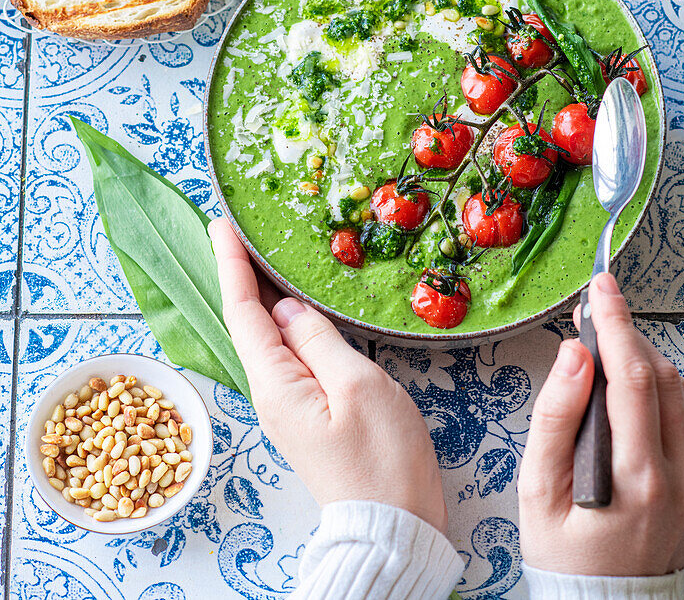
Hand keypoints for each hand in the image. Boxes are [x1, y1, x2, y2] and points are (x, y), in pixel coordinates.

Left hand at [209, 218, 447, 532]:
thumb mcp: (357, 386)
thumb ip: (318, 340)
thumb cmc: (383, 460)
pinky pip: (287, 354)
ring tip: (260, 256)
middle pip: (248, 322)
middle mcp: (272, 393)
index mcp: (276, 384)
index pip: (243, 311)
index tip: (220, 225)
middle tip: (236, 230)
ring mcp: (289, 405)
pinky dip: (285, 321)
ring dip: (261, 295)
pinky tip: (295, 307)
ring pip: (268, 337)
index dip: (232, 265)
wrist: (395, 526)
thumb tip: (288, 307)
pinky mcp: (309, 412)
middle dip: (241, 274)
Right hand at [518, 272, 683, 575]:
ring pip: (678, 390)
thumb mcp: (536, 488)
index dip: (616, 321)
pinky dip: (660, 387)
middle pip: (659, 375)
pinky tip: (632, 385)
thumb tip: (574, 353)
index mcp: (636, 479)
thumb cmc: (563, 552)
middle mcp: (679, 478)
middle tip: (595, 312)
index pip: (633, 376)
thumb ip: (556, 415)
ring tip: (607, 347)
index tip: (602, 286)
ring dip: (643, 357)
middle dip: (627, 333)